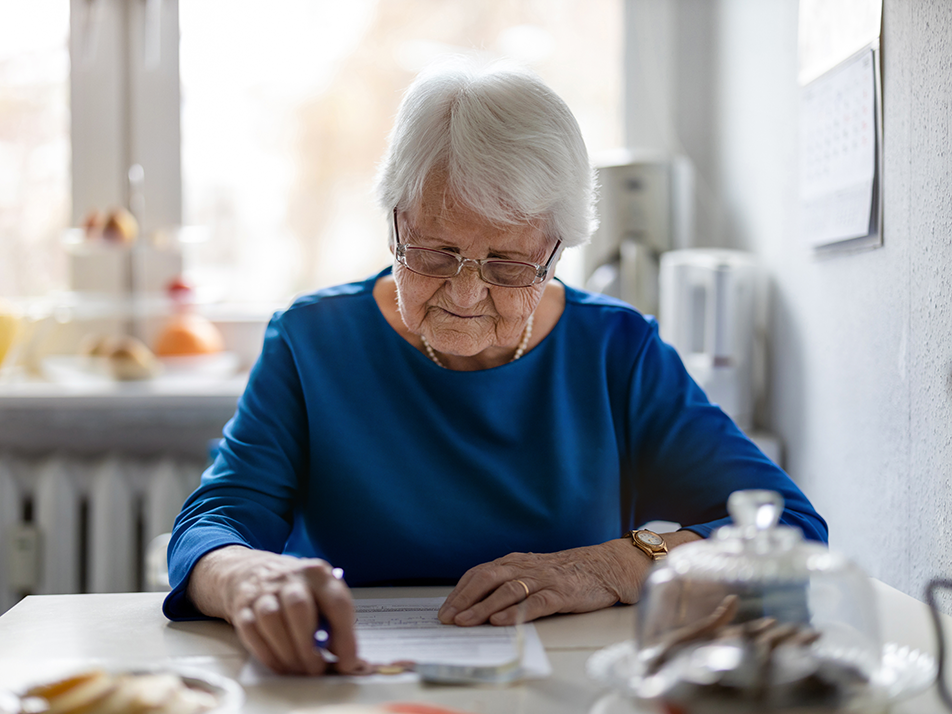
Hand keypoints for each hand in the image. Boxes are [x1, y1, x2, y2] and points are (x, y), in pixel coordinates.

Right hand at [187, 546, 365, 674]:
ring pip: (272, 619)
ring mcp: (264, 591)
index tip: (347, 663)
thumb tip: (346, 660)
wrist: (253, 571)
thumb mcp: (321, 594)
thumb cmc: (296, 589)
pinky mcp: (243, 607)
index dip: (344, 636)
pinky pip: (251, 632)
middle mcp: (290, 578)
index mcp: (318, 574)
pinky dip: (268, 654)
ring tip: (299, 669)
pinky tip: (281, 666)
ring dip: (287, 652)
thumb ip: (333, 622)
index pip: (336, 602)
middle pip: (299, 607)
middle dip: (308, 645)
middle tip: (317, 669)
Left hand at [437, 539, 649, 626]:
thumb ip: (508, 582)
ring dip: (483, 606)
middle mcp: (525, 567)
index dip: (460, 591)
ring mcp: (543, 579)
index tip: (444, 610)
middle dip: (464, 599)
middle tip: (448, 618)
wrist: (604, 565)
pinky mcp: (561, 593)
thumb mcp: (532, 572)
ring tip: (466, 622)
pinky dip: (515, 611)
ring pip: (507, 590)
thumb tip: (476, 604)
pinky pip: (535, 602)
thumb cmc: (565, 573)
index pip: (479, 573)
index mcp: (515, 562)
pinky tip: (500, 620)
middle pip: (487, 578)